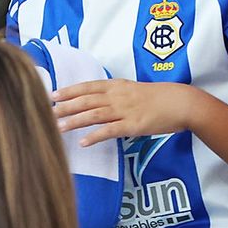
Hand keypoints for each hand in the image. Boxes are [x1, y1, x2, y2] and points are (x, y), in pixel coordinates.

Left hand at [53, 78, 199, 145]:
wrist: (180, 103)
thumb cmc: (158, 97)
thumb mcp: (133, 89)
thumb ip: (116, 94)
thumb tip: (99, 100)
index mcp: (117, 86)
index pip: (88, 86)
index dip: (70, 90)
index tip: (53, 93)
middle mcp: (118, 96)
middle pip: (86, 100)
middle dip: (65, 106)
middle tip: (46, 111)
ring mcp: (125, 110)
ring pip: (94, 114)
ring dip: (75, 121)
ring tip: (58, 126)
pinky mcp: (133, 125)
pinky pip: (110, 131)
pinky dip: (95, 136)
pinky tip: (83, 142)